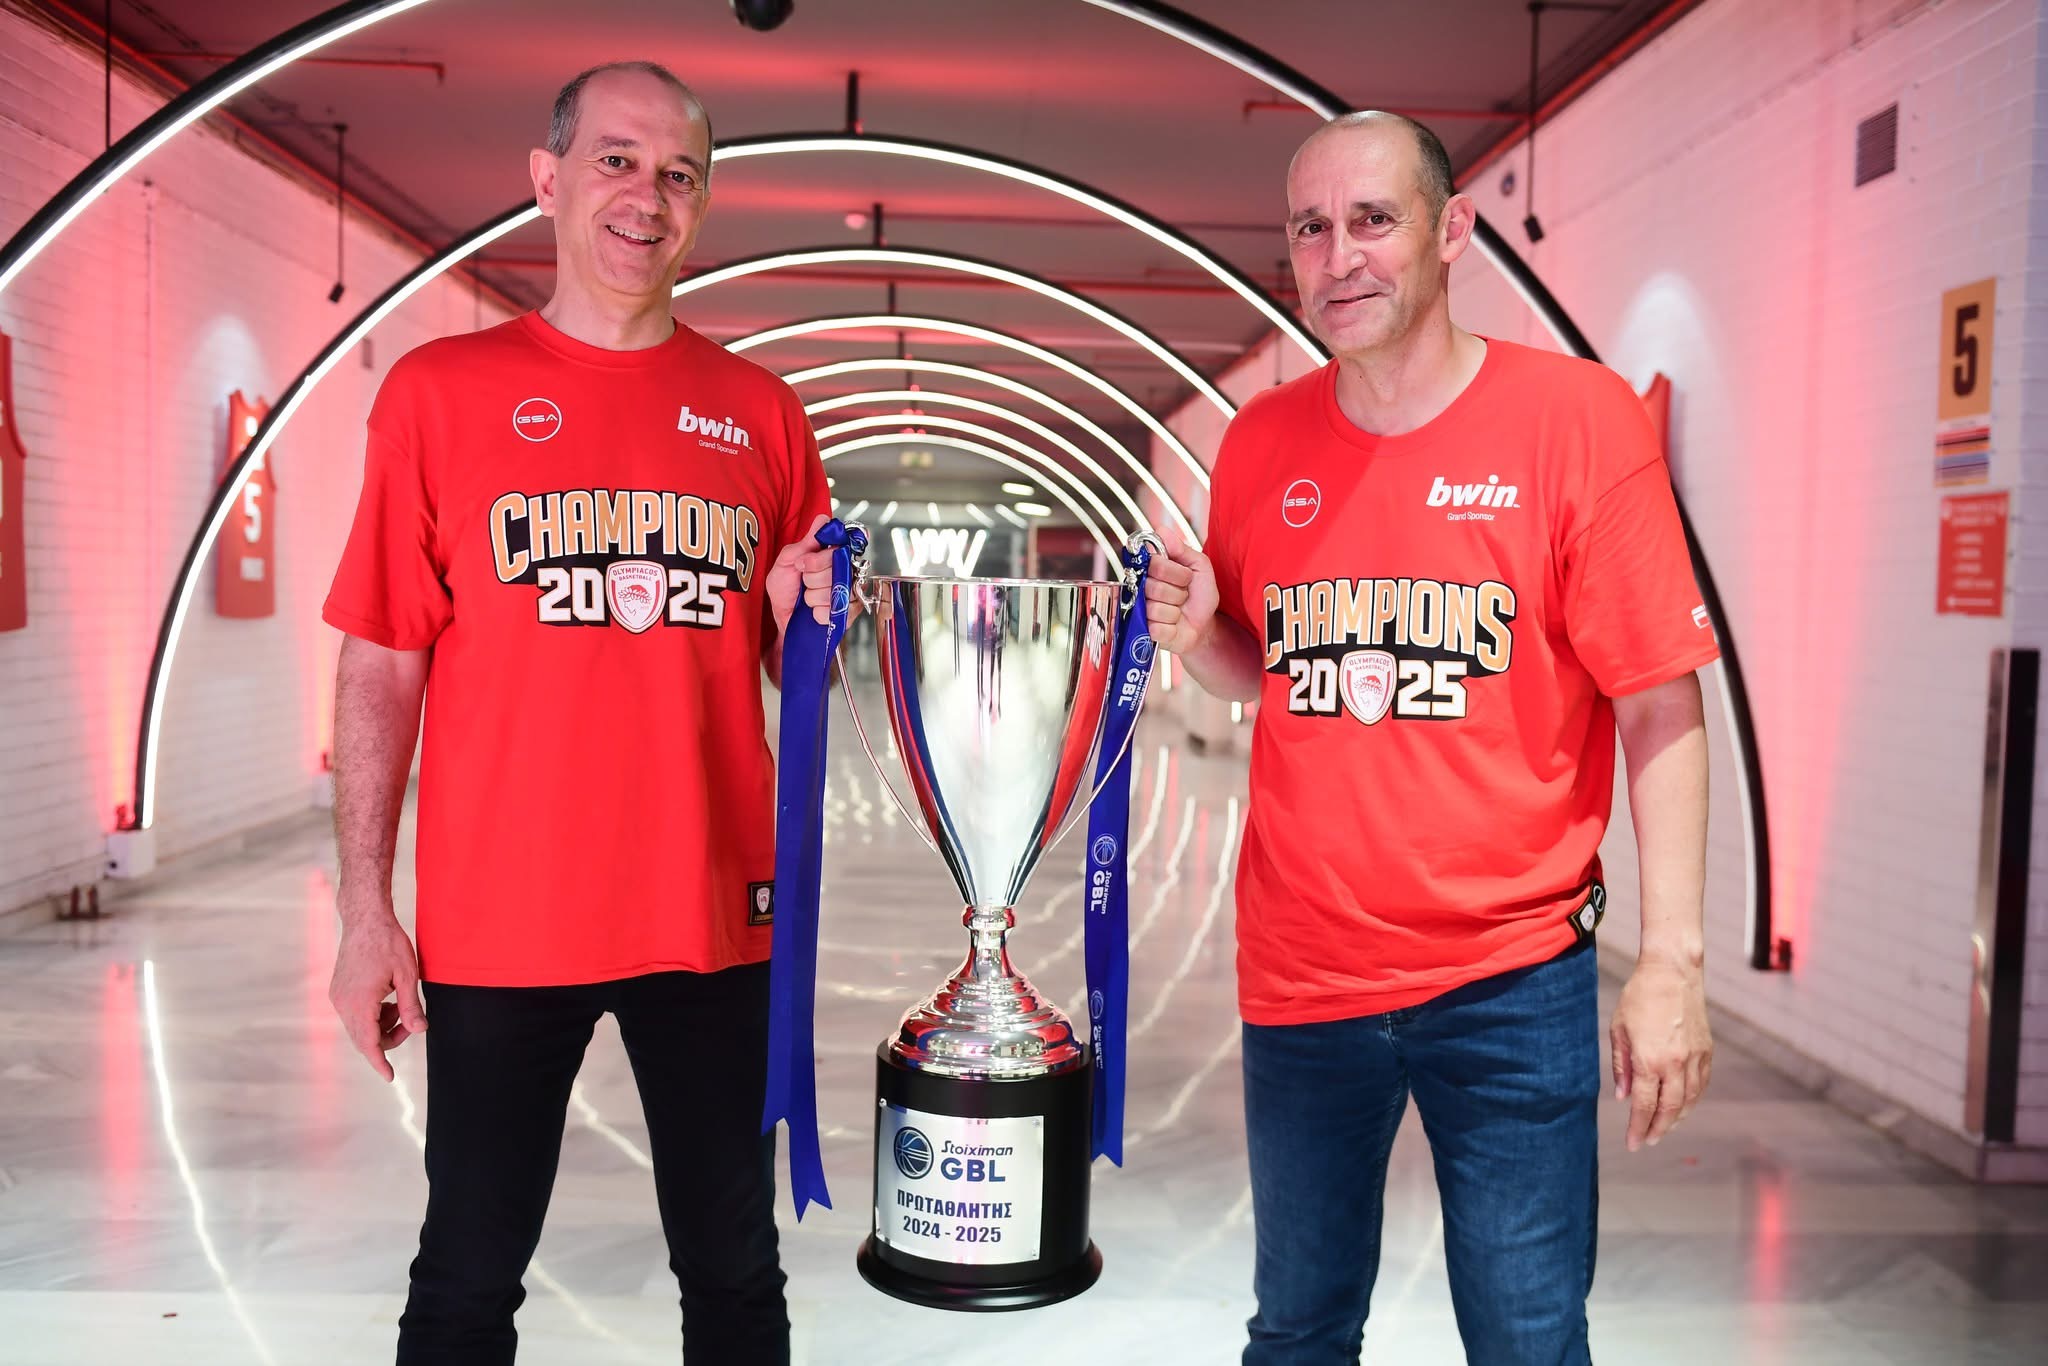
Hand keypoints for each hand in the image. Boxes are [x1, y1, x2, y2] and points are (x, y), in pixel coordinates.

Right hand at [328, 897, 426, 1081]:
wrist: (365, 919)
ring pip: (359, 1027)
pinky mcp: (338, 990)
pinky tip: (386, 998)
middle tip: (411, 1023)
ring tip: (400, 1004)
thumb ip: (411, 1006)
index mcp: (359, 1003)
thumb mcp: (407, 975)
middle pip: (364, 1039)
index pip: (369, 1043)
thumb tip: (420, 1031)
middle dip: (388, 1039)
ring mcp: (337, 997)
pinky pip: (354, 1014)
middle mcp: (343, 1004)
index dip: (380, 1062)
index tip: (390, 1077)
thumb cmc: (388, 943)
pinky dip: (371, 1015)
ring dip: (380, 1026)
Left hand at [764, 514, 845, 636]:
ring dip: (813, 598)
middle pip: (836, 569)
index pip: (838, 547)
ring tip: (808, 599)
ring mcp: (850, 592)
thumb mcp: (786, 562)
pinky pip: (835, 611)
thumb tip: (822, 520)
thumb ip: (805, 543)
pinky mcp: (850, 613)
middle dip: (811, 579)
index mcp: (832, 555)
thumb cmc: (785, 590)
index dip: (818, 559)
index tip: (802, 564)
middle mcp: (845, 571)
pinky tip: (814, 612)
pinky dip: (818, 614)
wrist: (783, 619)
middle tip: (804, 583)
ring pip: (834, 592)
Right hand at [1141, 525, 1218, 655]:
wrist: (1204, 624)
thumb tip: (1161, 530)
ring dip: (1176, 611)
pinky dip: (1172, 627)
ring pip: (1155, 608)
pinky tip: (1174, 626)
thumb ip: (1181, 548)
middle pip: (1153, 587)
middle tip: (1183, 595)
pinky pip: (1157, 628)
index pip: (1154, 563)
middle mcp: (1142, 589)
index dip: (1175, 571)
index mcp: (1152, 570)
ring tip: (1179, 611)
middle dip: (1178, 592)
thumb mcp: (1199, 566)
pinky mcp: (1147, 633)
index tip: (1186, 577)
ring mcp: (1142, 612)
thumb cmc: (1199, 594)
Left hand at [1609, 955, 1711, 1150]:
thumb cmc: (1639, 997)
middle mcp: (1675, 1063)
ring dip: (1677, 1119)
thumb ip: (1621, 1065)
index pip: (1643, 1105)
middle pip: (1669, 1109)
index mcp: (1649, 1060)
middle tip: (1647, 1141)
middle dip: (1657, 1130)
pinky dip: (1692, 1100)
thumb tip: (1621, 1096)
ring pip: (1689, 1100)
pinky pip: (1701, 1084)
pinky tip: (1682, 1107)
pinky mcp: (1707, 1050)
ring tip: (1663, 1129)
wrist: (1673, 972)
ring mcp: (1694, 1058)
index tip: (1632, 1144)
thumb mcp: (1618, 1029)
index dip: (1637, 1127)